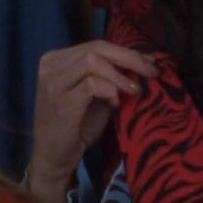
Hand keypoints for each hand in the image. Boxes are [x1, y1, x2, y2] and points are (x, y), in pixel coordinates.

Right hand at [29, 40, 158, 202]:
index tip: (151, 62)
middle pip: (96, 48)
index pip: (97, 45)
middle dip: (129, 58)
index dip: (127, 52)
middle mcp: (51, 66)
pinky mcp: (60, 101)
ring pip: (93, 62)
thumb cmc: (78, 124)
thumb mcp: (97, 93)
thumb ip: (113, 74)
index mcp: (58, 59)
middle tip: (152, 72)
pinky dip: (110, 90)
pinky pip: (92, 84)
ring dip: (120, 75)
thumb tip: (147, 58)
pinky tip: (116, 103)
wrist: (55, 156)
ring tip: (134, 89)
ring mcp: (53, 83)